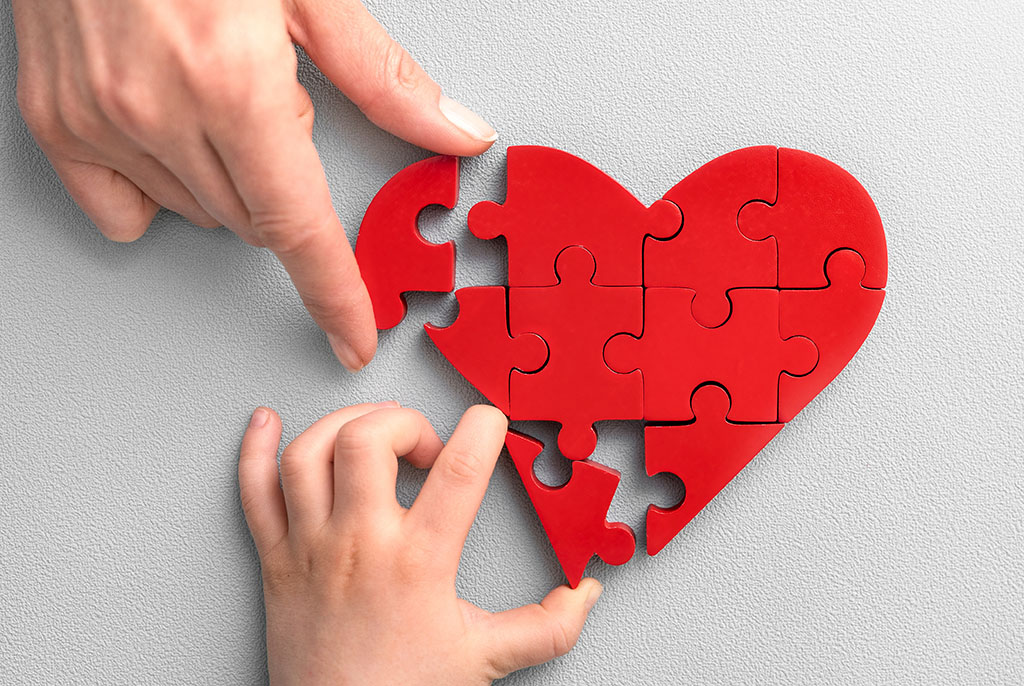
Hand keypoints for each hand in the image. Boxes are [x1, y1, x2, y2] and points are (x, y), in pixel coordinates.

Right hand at [12, 0, 496, 370]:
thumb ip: (383, 77)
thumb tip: (453, 133)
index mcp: (232, 81)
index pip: (299, 227)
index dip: (334, 292)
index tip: (351, 336)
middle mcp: (157, 110)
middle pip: (256, 222)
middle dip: (284, 184)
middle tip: (272, 107)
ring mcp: (98, 120)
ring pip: (200, 214)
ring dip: (229, 179)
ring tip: (214, 93)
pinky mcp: (54, 121)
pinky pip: (123, 209)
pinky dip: (160, 190)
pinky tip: (169, 134)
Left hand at [239, 403, 602, 684]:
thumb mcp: (485, 658)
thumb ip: (547, 626)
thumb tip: (584, 593)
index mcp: (419, 562)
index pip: (459, 472)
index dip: (482, 430)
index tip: (489, 422)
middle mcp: (361, 544)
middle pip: (367, 441)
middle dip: (401, 422)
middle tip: (421, 446)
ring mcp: (311, 548)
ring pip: (308, 454)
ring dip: (338, 424)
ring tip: (366, 431)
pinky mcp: (276, 560)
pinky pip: (253, 492)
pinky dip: (254, 450)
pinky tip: (267, 425)